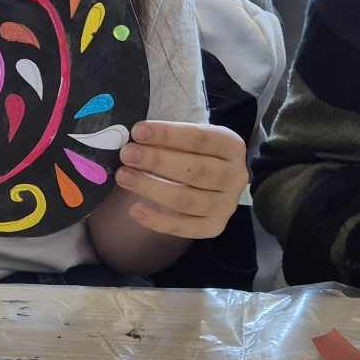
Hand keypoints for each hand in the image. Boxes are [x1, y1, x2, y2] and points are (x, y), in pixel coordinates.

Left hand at [114, 120, 247, 239]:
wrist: (211, 182)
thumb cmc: (193, 154)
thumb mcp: (187, 140)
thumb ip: (166, 140)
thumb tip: (133, 141)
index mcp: (232, 146)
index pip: (200, 138)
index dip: (168, 135)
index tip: (138, 132)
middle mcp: (235, 176)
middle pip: (196, 170)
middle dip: (157, 161)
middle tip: (127, 154)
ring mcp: (226, 205)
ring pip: (188, 200)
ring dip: (152, 188)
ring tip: (124, 177)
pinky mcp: (214, 226)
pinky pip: (185, 227)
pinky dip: (158, 220)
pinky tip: (135, 210)